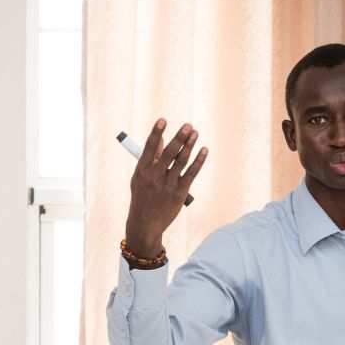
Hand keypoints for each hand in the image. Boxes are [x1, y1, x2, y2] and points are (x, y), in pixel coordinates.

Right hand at [124, 119, 206, 257]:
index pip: (149, 148)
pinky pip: (191, 174)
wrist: (145, 225)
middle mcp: (154, 177)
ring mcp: (167, 186)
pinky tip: (204, 150)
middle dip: (179, 138)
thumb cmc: (142, 198)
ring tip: (195, 133)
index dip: (156, 133)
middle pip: (168, 153)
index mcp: (142, 171)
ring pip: (181, 162)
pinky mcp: (179, 193)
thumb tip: (160, 140)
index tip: (163, 120)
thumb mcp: (140, 179)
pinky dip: (198, 161)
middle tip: (188, 126)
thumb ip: (150, 160)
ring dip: (189, 146)